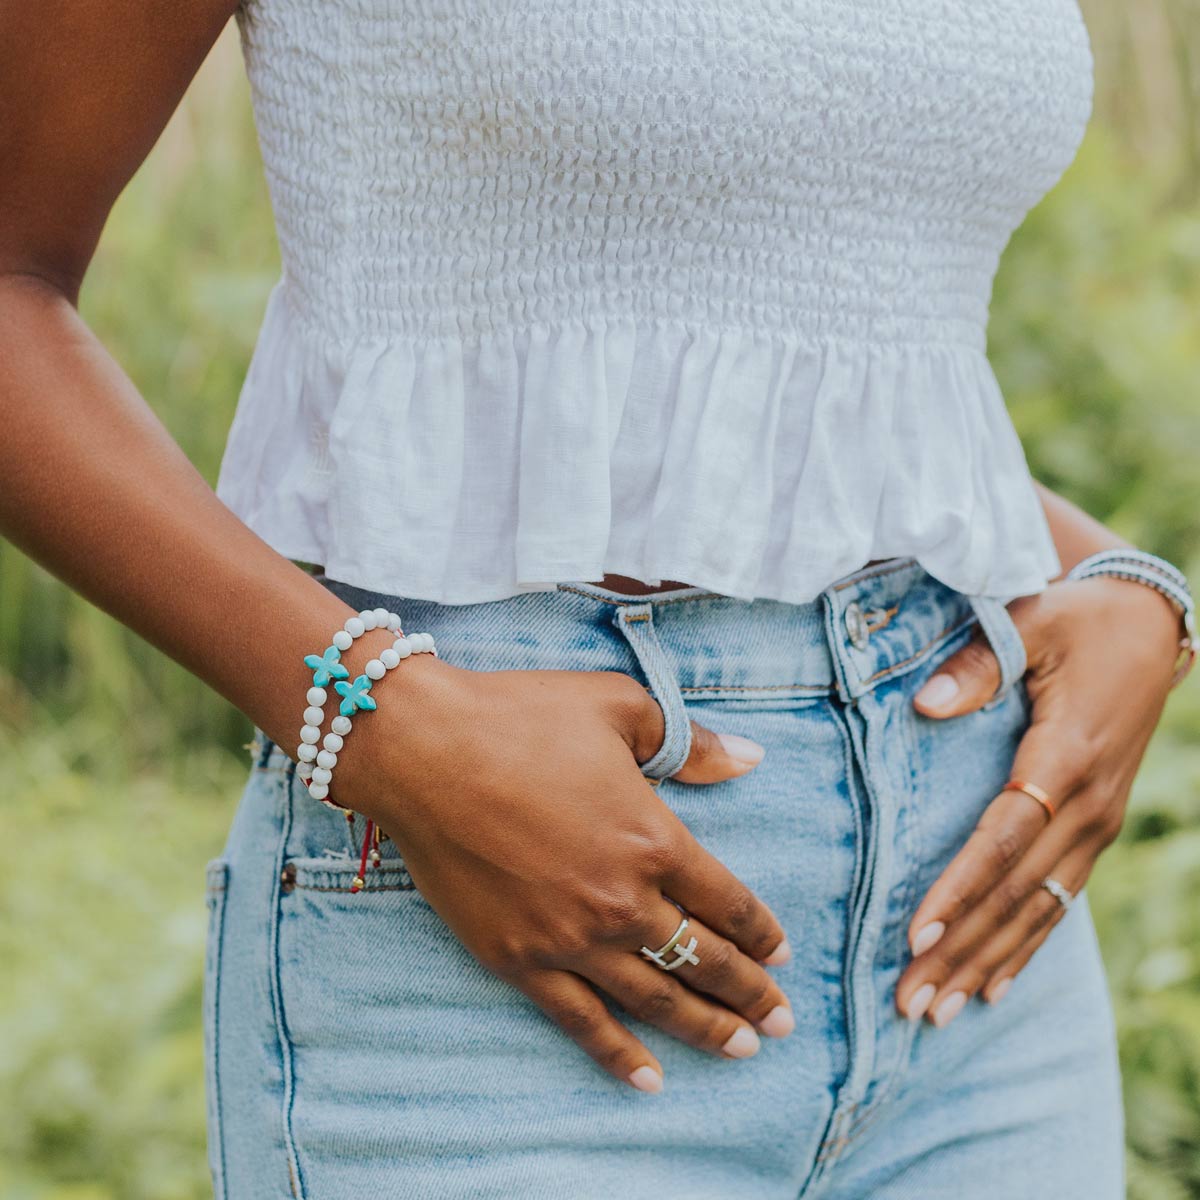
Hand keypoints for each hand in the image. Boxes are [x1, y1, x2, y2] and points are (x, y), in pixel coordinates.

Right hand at [330, 650, 794, 1092]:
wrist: (423, 751)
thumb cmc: (521, 717)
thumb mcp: (619, 707)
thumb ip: (691, 743)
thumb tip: (751, 757)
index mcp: (653, 838)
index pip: (728, 901)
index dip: (761, 933)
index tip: (781, 954)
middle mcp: (620, 900)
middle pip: (702, 958)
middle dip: (750, 993)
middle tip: (781, 1021)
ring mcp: (568, 938)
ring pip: (654, 999)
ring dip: (705, 1028)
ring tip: (743, 1051)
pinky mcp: (517, 959)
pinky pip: (580, 1020)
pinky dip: (618, 1055)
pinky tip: (650, 1081)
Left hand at [893, 574, 1182, 1025]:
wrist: (1148, 626)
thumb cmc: (1075, 623)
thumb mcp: (1030, 627)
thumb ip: (977, 666)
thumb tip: (922, 706)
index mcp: (1065, 757)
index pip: (1003, 837)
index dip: (960, 889)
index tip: (915, 934)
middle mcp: (1087, 806)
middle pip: (1016, 892)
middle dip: (961, 951)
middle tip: (908, 1002)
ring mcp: (1097, 824)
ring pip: (1037, 910)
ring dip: (986, 963)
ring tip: (936, 1011)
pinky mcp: (1095, 830)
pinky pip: (1058, 901)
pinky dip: (1026, 947)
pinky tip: (993, 987)